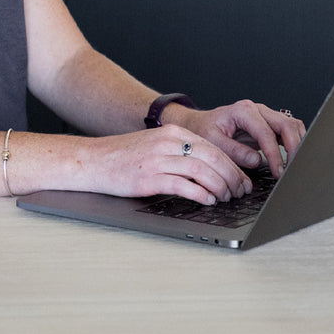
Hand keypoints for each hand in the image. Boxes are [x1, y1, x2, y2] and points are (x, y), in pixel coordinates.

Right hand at [85, 125, 252, 204]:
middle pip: (212, 158)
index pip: (213, 148)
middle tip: (240, 191)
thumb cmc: (122, 157)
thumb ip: (179, 152)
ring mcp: (157, 160)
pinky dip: (200, 194)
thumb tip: (210, 169)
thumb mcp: (154, 145)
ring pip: (201, 171)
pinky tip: (207, 200)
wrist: (92, 160)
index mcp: (172, 133)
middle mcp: (167, 143)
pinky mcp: (148, 178)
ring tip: (226, 198)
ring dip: (220, 187)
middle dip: (232, 177)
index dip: (232, 166)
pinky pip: (183, 185)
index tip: (241, 180)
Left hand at [175, 100, 306, 176]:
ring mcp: (265, 115)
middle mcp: (257, 110)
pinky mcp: (268, 124)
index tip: (278, 171)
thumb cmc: (204, 130)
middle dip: (294, 148)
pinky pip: (288, 130)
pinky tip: (291, 158)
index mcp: (243, 111)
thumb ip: (234, 151)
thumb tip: (256, 160)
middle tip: (292, 169)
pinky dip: (294, 143)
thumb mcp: (212, 141)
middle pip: (287, 124)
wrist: (200, 124)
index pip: (266, 133)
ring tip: (294, 165)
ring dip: (297, 144)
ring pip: (292, 125)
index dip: (275, 154)